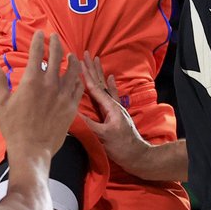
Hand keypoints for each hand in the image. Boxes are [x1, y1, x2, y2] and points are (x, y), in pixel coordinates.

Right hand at [0, 31, 82, 156]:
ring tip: (70, 54)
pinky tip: (76, 76)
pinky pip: (78, 87)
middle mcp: (50, 84)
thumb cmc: (13, 127)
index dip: (38, 40)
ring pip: (72, 70)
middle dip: (55, 43)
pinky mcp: (71, 107)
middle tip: (54, 37)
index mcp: (31, 81)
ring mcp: (63, 95)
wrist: (31, 150)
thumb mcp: (1, 101)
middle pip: (57, 56)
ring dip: (70, 59)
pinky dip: (78, 78)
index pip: (37, 52)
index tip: (39, 33)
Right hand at [77, 52, 151, 173]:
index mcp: (109, 107)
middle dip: (92, 68)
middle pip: (100, 83)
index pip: (95, 87)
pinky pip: (111, 95)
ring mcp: (115, 108)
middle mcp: (113, 104)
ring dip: (99, 73)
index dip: (86, 74)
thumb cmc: (121, 147)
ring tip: (96, 60)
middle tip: (86, 53)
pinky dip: (110, 85)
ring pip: (105, 86)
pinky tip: (111, 78)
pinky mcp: (117, 114)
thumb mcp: (103, 136)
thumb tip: (72, 113)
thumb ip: (89, 124)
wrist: (137, 156)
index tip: (79, 60)